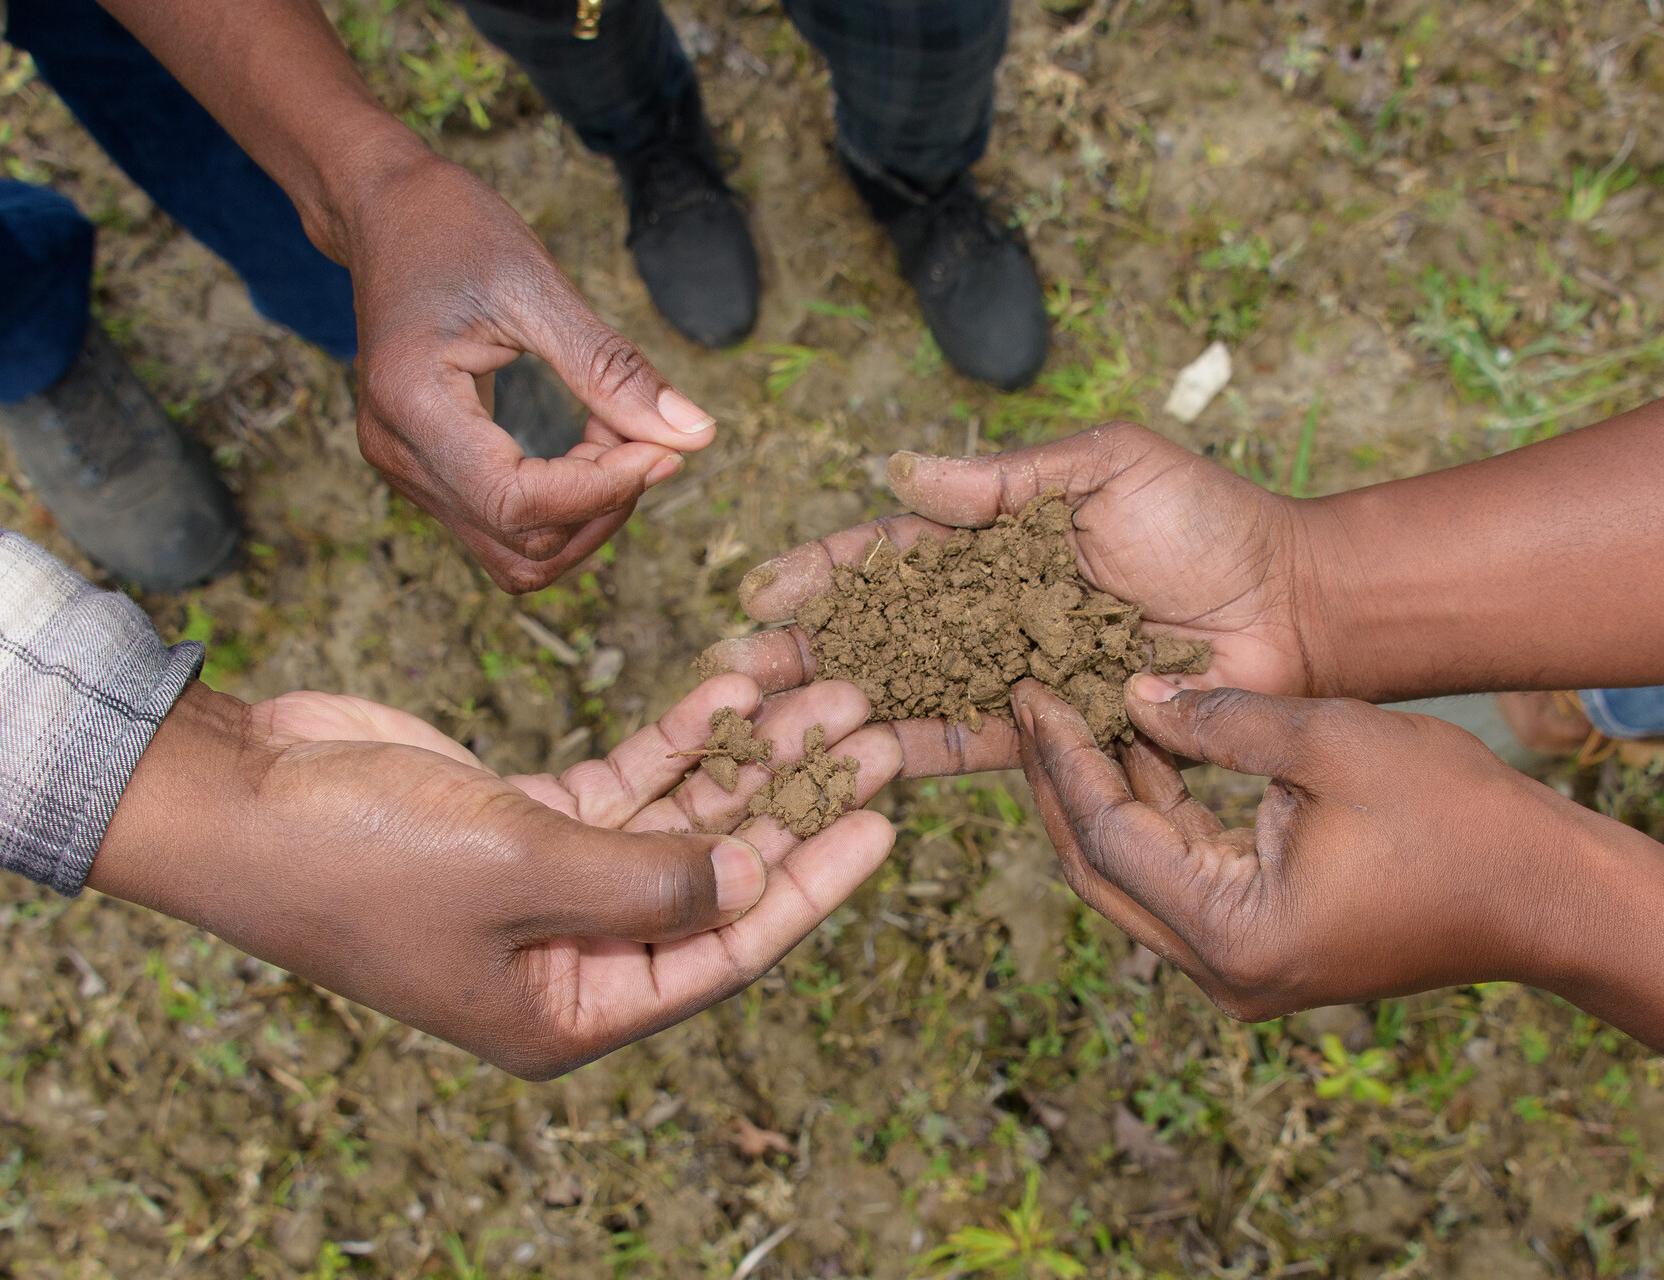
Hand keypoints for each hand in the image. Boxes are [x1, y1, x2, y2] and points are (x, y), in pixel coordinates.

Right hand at [90, 674, 898, 1078]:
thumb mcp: (525, 873)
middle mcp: (570, 959)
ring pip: (677, 818)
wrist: (238, 797)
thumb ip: (652, 881)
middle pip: (714, 876)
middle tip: (870, 731)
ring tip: (819, 688)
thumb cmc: (363, 859)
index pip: (727, 949)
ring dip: (743, 756)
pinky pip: (626, 781)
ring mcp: (548, 886)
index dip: (814, 884)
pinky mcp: (524, 820)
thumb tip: (757, 878)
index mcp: (571, 1013)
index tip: (884, 822)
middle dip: (792, 801)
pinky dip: (675, 737)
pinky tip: (732, 687)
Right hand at [343, 157, 717, 592]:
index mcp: (412, 404)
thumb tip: (697, 436)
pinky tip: (593, 447)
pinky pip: (507, 526)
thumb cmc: (452, 231)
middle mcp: (398, 454)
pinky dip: (566, 505)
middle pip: (524, 543)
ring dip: (588, 514)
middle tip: (645, 432)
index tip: (663, 448)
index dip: (603, 491)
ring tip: (618, 437)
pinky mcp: (430, 472)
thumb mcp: (538, 286)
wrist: (385, 213)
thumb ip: (613, 369)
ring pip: (518, 554)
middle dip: (604, 502)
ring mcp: (409, 471)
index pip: (518, 502)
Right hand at [701, 423, 1321, 774]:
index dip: (827, 572)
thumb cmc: (1205, 520)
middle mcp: (991, 611)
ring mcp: (1014, 674)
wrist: (1288, 607)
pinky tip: (855, 761)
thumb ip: (1002, 482)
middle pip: (883, 632)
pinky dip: (916, 751)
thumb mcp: (1104, 469)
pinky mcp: (1048, 731)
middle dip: (808, 648)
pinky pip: (973, 744)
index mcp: (996, 540)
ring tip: (770, 720)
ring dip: (841, 705)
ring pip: (910, 692)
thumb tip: (896, 475)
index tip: (761, 587)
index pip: (892, 556)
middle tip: (736, 667)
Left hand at [1008, 676, 1596, 1017]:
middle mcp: (1223, 969)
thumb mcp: (1332, 741)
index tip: (1029, 691)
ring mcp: (1242, 969)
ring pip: (1134, 878)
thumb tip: (1132, 694)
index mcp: (1233, 932)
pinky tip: (1139, 750)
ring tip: (1072, 714)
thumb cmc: (1457, 817)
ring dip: (1107, 799)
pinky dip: (1158, 819)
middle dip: (1064, 784)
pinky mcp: (1263, 949)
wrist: (1551, 896)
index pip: (1108, 839)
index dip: (1065, 759)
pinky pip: (1181, 880)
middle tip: (1031, 703)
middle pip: (1102, 871)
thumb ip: (1221, 719)